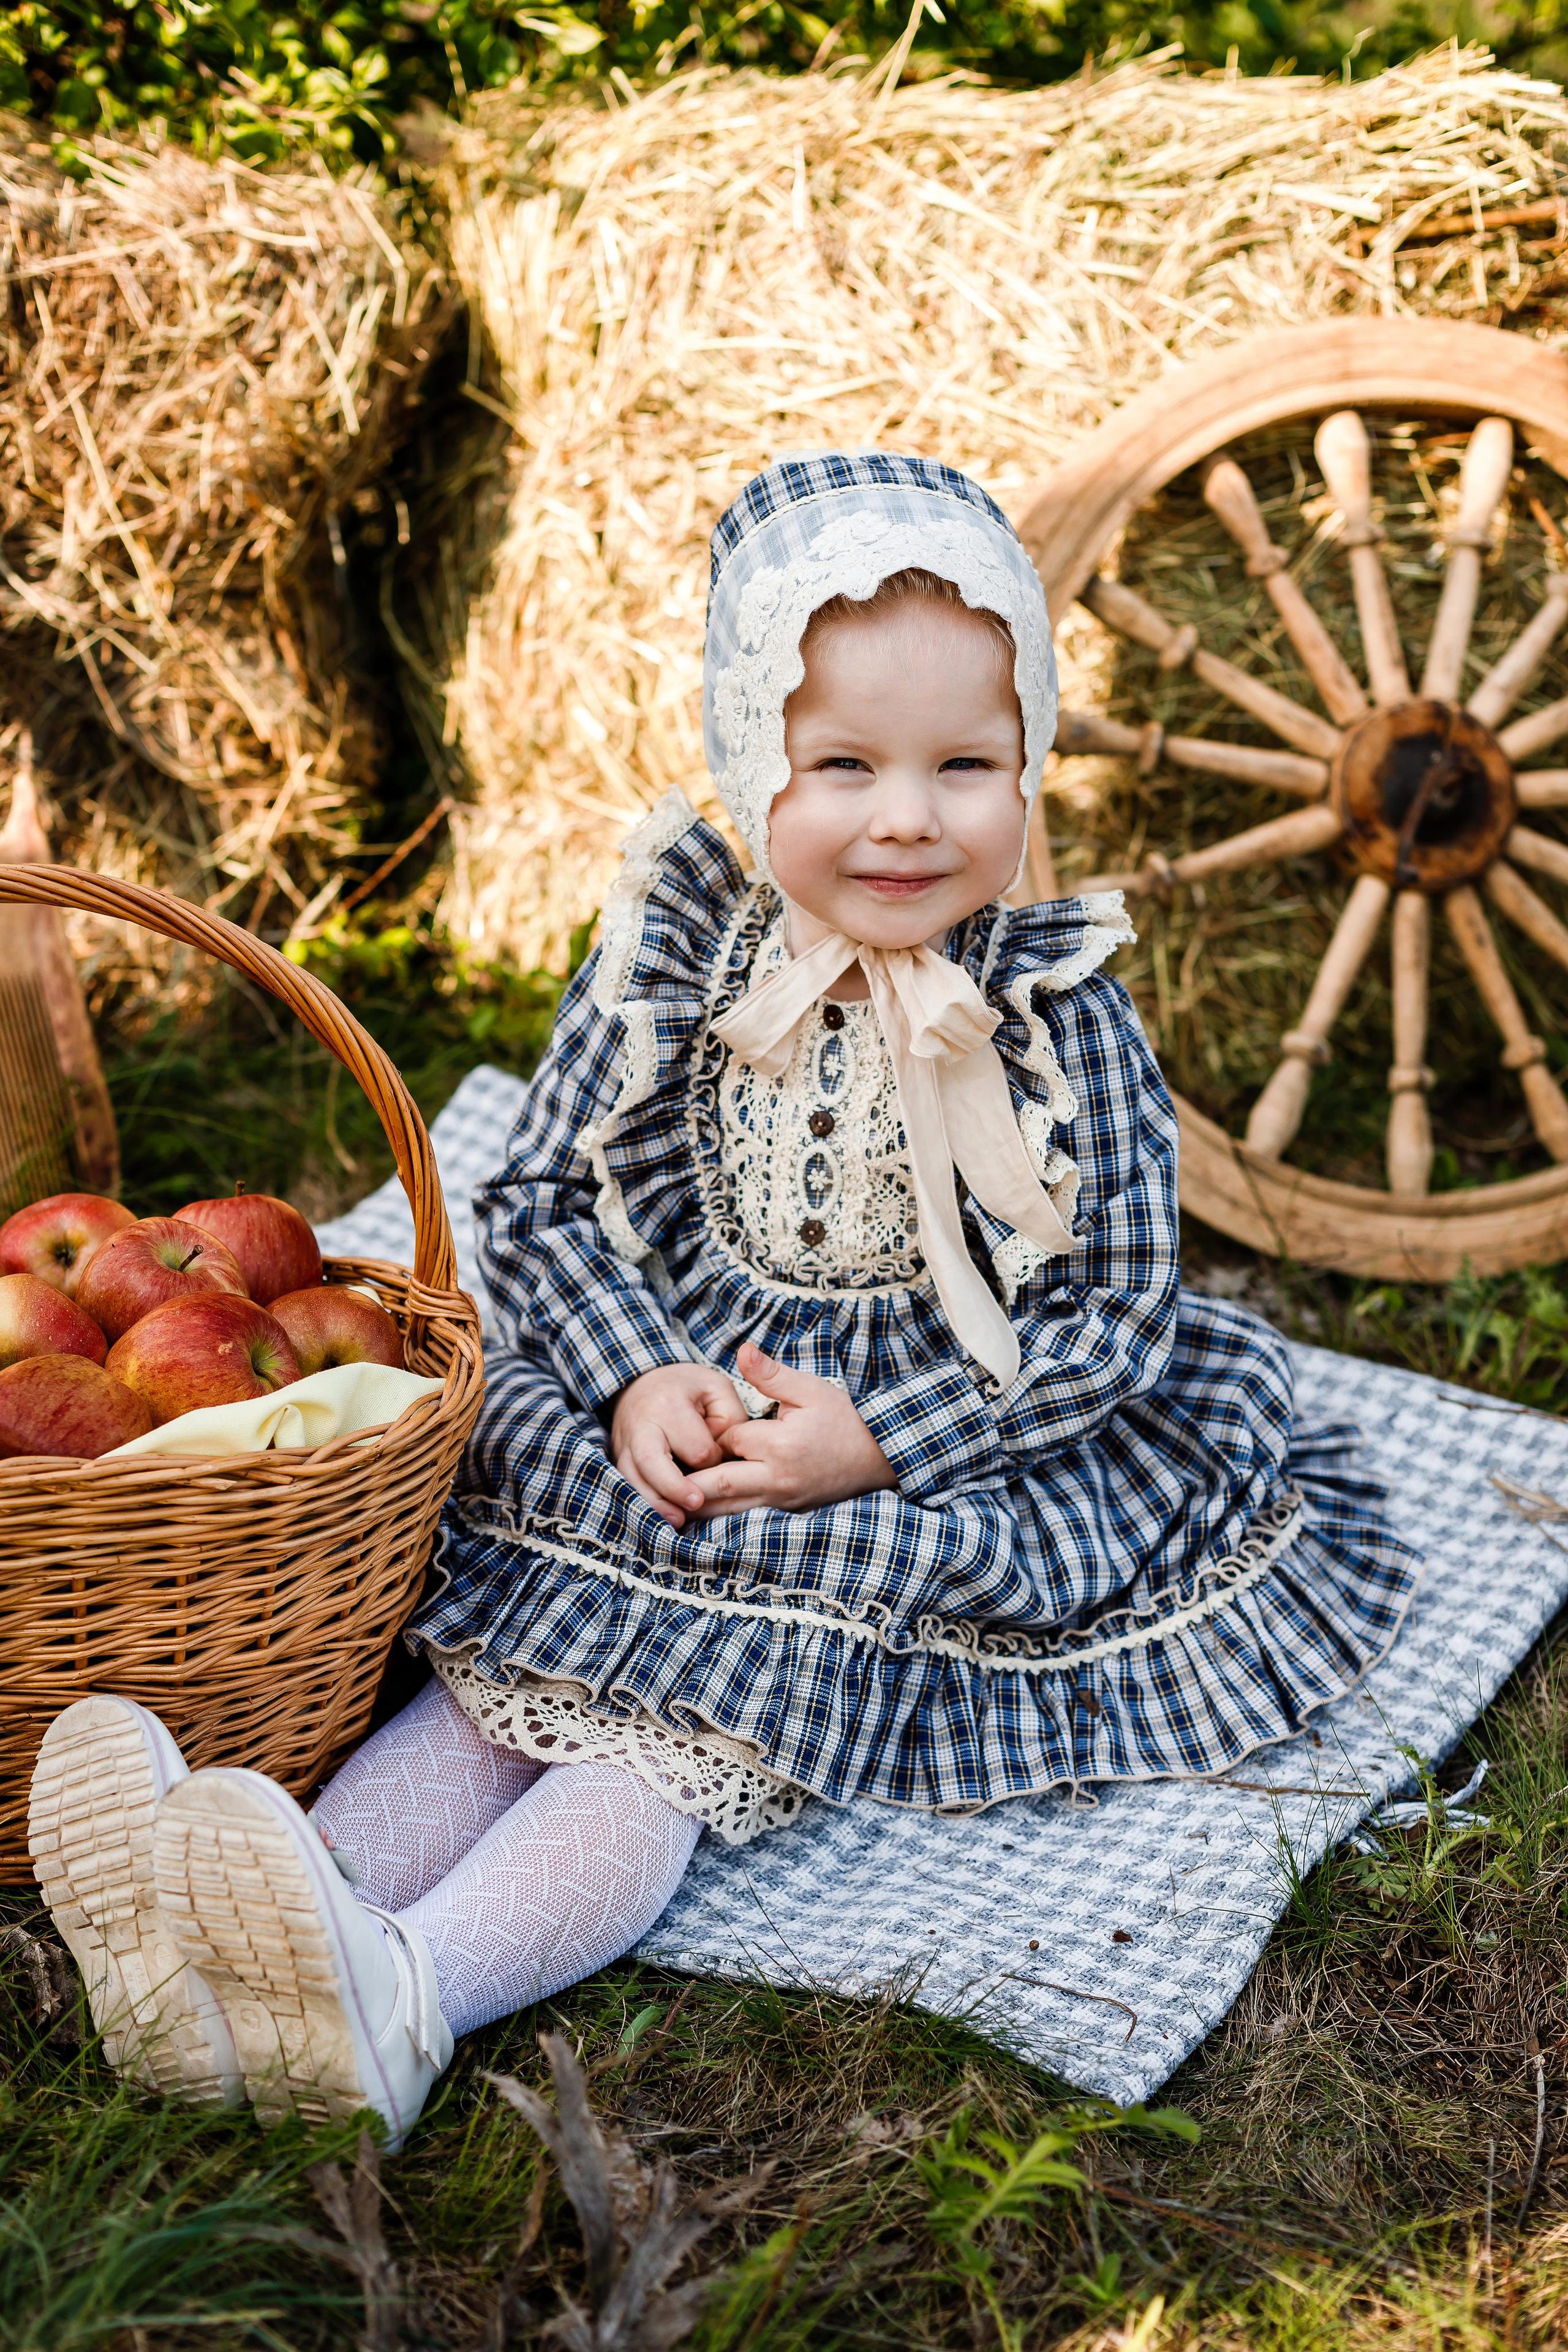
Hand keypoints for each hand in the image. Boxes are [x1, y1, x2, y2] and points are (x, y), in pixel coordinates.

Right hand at [611, 1363, 747, 1528]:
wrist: (644, 1381)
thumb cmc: (688, 1388)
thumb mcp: (717, 1389)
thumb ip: (730, 1421)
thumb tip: (722, 1458)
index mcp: (669, 1404)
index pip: (695, 1447)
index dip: (712, 1459)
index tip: (717, 1455)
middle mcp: (641, 1424)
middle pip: (651, 1463)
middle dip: (674, 1488)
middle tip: (696, 1503)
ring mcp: (624, 1442)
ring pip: (632, 1478)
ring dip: (655, 1503)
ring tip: (677, 1520)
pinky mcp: (617, 1456)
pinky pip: (624, 1483)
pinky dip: (642, 1501)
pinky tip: (661, 1515)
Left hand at [687, 1342, 896, 1519]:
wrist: (879, 1457)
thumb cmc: (844, 1420)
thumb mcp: (811, 1389)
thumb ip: (771, 1374)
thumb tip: (741, 1351)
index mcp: (780, 1446)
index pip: (730, 1440)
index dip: (717, 1433)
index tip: (713, 1426)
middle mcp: (777, 1479)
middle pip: (716, 1484)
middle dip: (685, 1483)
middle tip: (656, 1480)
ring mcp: (782, 1501)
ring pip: (727, 1509)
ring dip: (697, 1505)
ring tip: (666, 1502)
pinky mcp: (786, 1512)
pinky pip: (745, 1516)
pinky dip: (722, 1514)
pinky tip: (701, 1511)